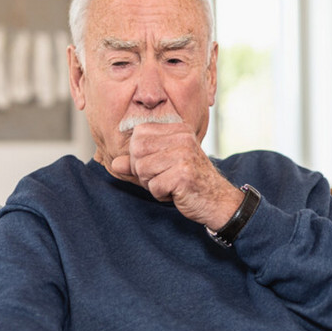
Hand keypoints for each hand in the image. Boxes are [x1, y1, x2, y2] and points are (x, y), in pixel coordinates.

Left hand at [110, 122, 242, 228]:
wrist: (218, 200)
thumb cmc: (189, 182)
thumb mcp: (162, 167)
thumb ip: (137, 163)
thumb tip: (114, 164)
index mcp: (178, 129)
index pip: (139, 133)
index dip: (138, 153)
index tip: (154, 165)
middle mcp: (182, 138)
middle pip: (137, 150)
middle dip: (142, 170)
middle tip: (160, 178)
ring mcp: (184, 155)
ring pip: (142, 169)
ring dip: (151, 184)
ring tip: (169, 185)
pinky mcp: (183, 174)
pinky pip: (154, 186)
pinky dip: (160, 195)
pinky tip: (175, 193)